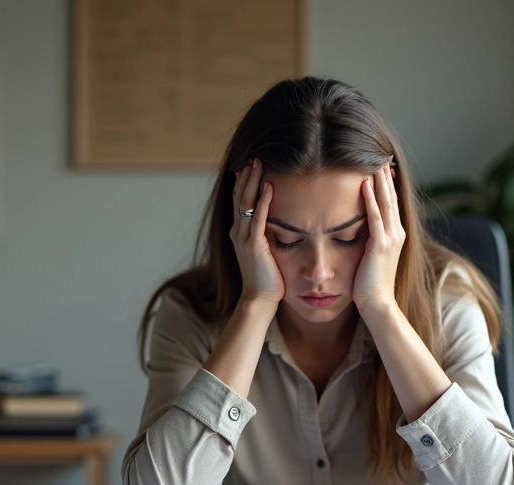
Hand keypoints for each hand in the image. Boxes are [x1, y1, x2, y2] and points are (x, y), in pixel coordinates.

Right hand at [230, 158, 283, 304]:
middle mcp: (237, 231)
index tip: (251, 165)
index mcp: (239, 232)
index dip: (244, 182)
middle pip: (239, 196)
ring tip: (259, 163)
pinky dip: (263, 200)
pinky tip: (269, 186)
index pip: (239, 200)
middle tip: (254, 156)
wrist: (259, 299)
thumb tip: (276, 221)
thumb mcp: (263, 251)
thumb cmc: (267, 278)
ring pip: (246, 203)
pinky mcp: (253, 246)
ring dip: (253, 181)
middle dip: (246, 175)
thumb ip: (265, 234)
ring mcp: (243, 238)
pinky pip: (258, 218)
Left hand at [353, 159, 404, 318]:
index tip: (378, 161)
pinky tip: (365, 184)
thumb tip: (359, 223)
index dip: (385, 180)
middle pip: (391, 195)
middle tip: (378, 151)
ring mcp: (391, 238)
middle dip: (384, 173)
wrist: (377, 305)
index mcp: (395, 233)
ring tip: (373, 159)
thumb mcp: (371, 255)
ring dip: (379, 179)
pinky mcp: (380, 246)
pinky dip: (370, 200)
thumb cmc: (369, 283)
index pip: (390, 200)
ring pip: (385, 202)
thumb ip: (369, 237)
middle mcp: (397, 232)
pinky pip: (375, 218)